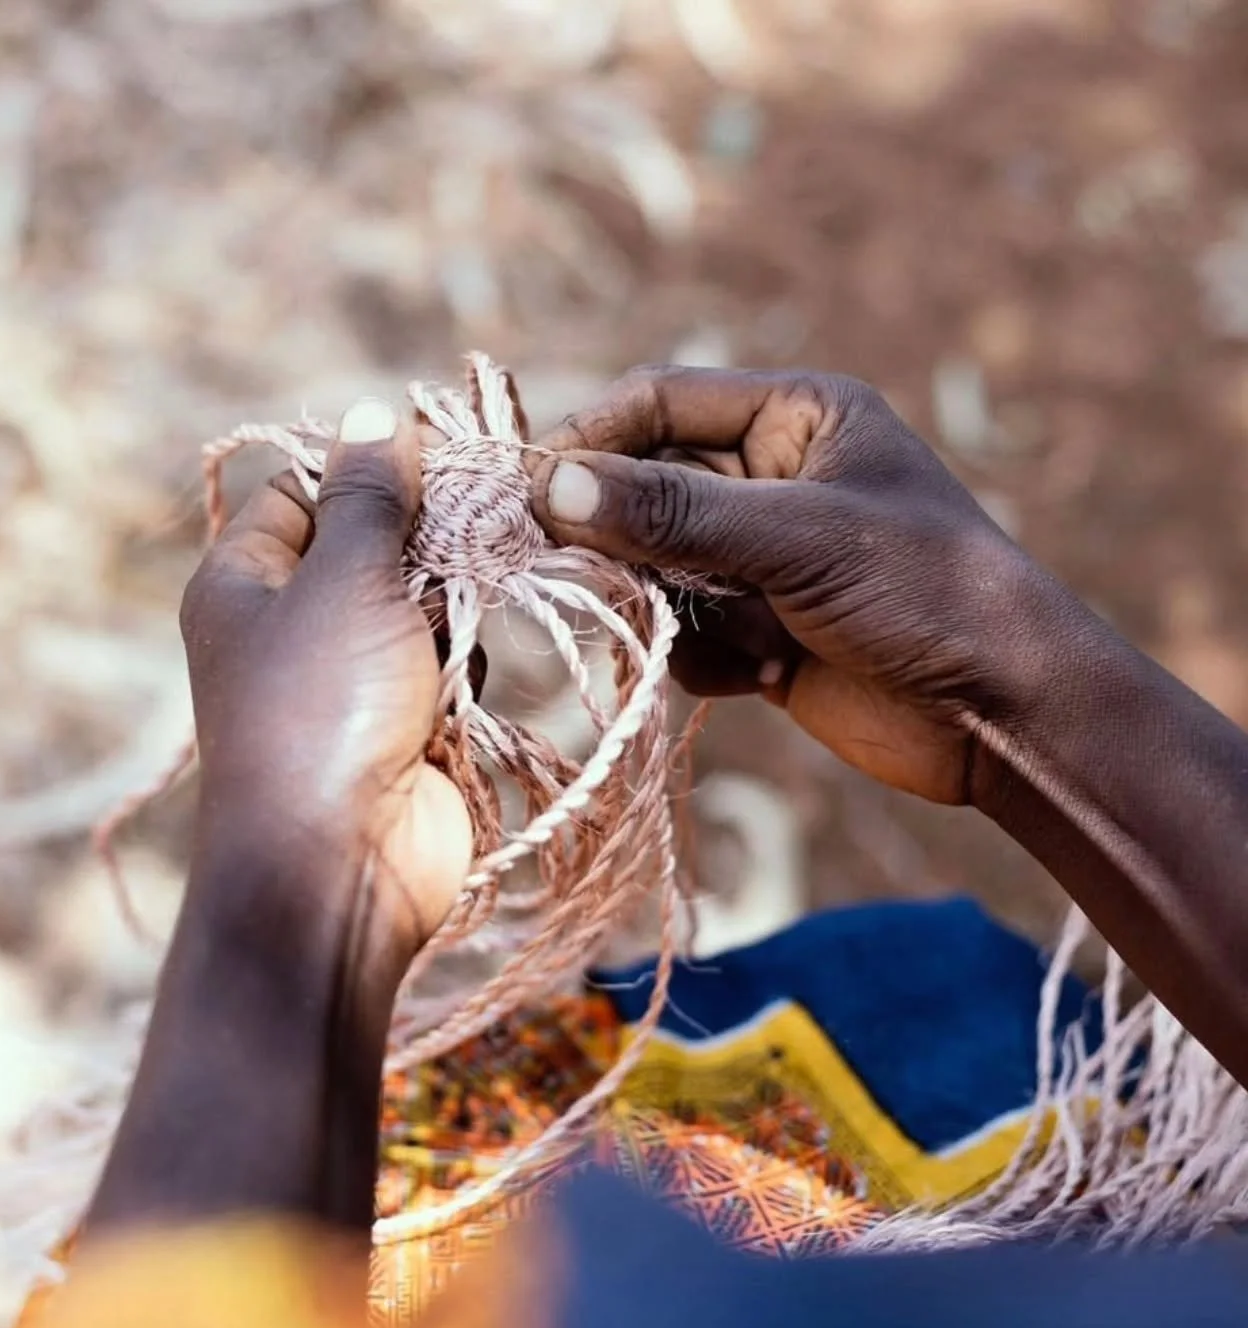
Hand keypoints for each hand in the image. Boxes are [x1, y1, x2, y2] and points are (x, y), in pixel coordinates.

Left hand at [180, 398, 471, 961]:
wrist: (336, 868)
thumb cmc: (321, 709)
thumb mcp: (344, 579)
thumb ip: (370, 498)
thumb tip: (376, 416)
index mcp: (245, 579)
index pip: (306, 486)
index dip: (373, 462)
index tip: (447, 450)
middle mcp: (289, 624)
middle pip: (371, 542)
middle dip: (431, 534)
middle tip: (491, 513)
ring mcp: (346, 680)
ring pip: (418, 604)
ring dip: (453, 603)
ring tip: (473, 608)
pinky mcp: (398, 727)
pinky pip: (441, 667)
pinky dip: (461, 666)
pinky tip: (464, 682)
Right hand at [532, 366, 1070, 805]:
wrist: (1004, 716)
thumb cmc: (926, 592)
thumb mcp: (798, 538)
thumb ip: (674, 513)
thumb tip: (550, 486)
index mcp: (796, 419)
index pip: (660, 403)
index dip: (591, 441)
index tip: (531, 492)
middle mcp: (772, 481)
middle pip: (646, 489)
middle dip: (620, 538)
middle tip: (579, 576)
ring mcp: (763, 561)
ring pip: (656, 569)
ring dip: (665, 606)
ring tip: (716, 632)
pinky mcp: (760, 631)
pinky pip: (685, 633)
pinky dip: (701, 656)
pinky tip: (759, 673)